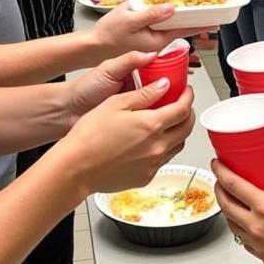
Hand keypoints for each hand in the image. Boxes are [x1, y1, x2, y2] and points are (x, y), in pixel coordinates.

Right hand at [61, 64, 195, 194]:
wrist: (75, 168)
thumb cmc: (89, 136)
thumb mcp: (116, 104)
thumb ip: (144, 95)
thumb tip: (164, 86)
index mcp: (152, 125)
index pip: (183, 109)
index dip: (188, 97)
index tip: (186, 91)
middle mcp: (157, 146)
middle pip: (187, 128)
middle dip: (188, 114)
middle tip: (181, 105)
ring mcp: (153, 164)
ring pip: (178, 145)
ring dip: (178, 132)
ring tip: (167, 123)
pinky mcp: (146, 177)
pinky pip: (163, 160)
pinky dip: (163, 149)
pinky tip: (150, 143)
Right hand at [90, 3, 215, 57]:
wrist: (92, 46)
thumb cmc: (107, 36)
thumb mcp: (129, 19)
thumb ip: (151, 13)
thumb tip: (172, 7)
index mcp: (159, 40)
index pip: (187, 29)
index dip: (202, 22)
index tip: (217, 19)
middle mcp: (158, 41)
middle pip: (183, 26)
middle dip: (196, 15)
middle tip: (210, 4)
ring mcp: (153, 39)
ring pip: (173, 24)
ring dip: (183, 13)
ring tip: (194, 2)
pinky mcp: (146, 35)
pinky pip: (162, 22)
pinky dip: (168, 12)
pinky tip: (169, 5)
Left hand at [212, 153, 263, 263]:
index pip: (233, 185)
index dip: (222, 172)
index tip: (217, 165)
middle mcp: (256, 226)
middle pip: (226, 206)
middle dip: (220, 191)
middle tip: (220, 182)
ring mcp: (258, 244)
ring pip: (232, 226)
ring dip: (228, 212)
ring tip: (231, 202)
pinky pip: (244, 242)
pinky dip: (241, 230)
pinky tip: (248, 225)